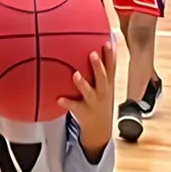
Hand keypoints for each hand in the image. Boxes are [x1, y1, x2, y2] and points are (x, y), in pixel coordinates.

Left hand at [58, 43, 116, 157]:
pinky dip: (67, 103)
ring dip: (83, 84)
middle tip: (92, 54)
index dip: (110, 55)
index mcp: (108, 84)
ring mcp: (93, 102)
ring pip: (89, 92)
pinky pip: (74, 107)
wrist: (100, 128)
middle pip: (102, 78)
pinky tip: (59, 99)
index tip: (106, 43)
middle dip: (98, 66)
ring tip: (75, 75)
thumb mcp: (106, 86)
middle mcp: (102, 92)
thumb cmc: (100, 101)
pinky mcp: (84, 112)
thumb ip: (104, 68)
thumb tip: (103, 45)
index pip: (111, 67)